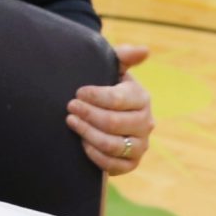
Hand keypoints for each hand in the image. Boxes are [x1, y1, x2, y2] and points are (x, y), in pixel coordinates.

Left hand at [65, 45, 152, 174]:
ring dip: (88, 133)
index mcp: (141, 97)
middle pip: (114, 123)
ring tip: (70, 122)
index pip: (118, 99)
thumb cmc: (104, 85)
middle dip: (88, 114)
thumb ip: (123, 56)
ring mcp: (140, 145)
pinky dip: (95, 155)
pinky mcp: (131, 163)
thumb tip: (145, 50)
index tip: (77, 92)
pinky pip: (115, 165)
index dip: (95, 96)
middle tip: (69, 107)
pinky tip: (81, 143)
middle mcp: (146, 122)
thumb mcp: (111, 67)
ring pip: (113, 145)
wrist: (101, 111)